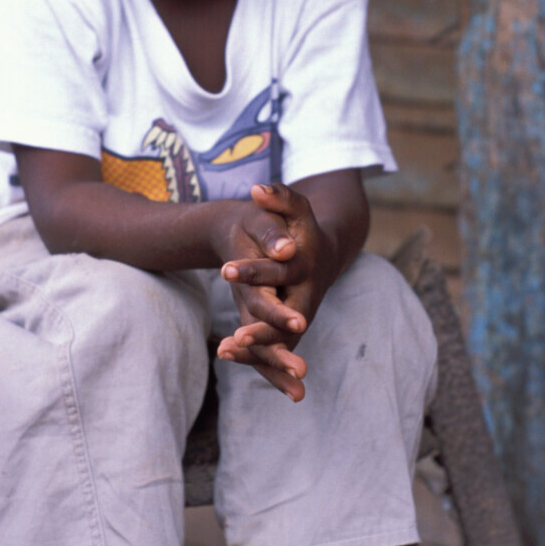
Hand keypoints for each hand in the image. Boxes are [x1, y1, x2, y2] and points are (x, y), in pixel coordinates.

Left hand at [216, 182, 339, 401]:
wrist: (320, 253)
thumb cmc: (301, 227)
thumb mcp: (296, 208)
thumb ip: (280, 196)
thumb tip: (257, 189)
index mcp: (307, 264)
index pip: (281, 270)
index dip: (255, 272)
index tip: (225, 270)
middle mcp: (308, 294)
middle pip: (289, 316)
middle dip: (265, 328)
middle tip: (238, 336)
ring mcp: (301, 314)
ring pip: (283, 339)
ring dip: (259, 350)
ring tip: (227, 349)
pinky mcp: (290, 327)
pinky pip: (276, 348)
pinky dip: (255, 356)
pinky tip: (224, 353)